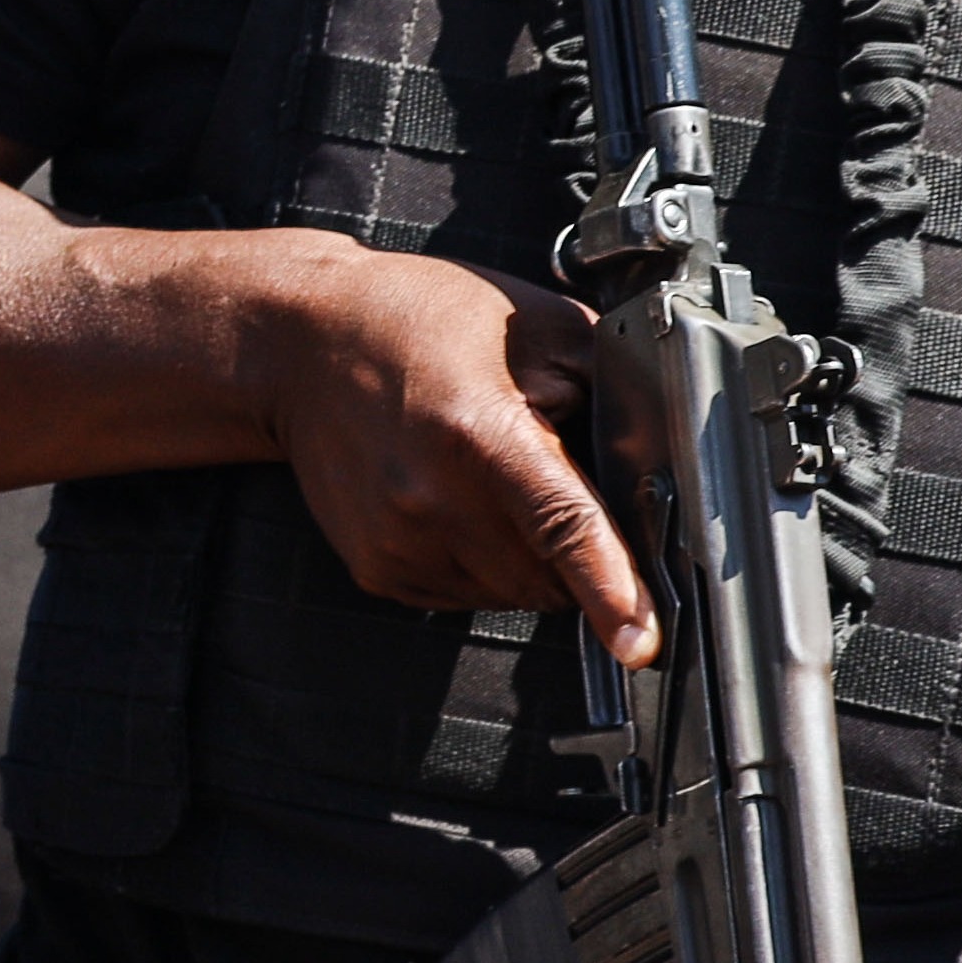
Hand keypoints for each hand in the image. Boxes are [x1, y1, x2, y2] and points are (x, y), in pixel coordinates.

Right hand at [244, 242, 657, 665]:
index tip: (638, 642)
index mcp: (478, 432)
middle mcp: (430, 496)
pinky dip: (479, 562)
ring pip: (508, 593)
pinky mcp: (375, 566)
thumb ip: (607, 385)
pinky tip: (452, 501)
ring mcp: (396, 539)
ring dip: (526, 559)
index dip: (609, 588)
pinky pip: (462, 594)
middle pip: (548, 574)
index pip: (562, 525)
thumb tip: (665, 452)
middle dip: (574, 550)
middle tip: (548, 480)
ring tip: (487, 481)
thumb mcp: (534, 325)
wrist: (296, 342)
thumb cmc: (413, 320)